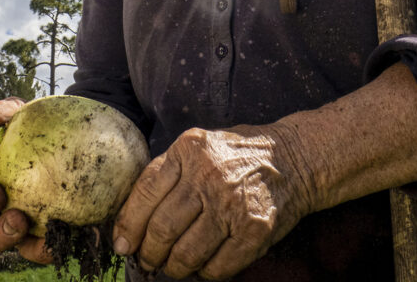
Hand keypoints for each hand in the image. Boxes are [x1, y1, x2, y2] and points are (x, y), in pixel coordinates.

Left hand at [111, 123, 315, 279]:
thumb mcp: (199, 147)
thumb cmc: (237, 156)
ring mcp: (233, 203)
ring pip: (186, 253)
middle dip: (148, 252)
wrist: (294, 159)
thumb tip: (130, 219)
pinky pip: (217, 267)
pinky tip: (202, 266)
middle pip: (162, 227)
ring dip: (173, 268)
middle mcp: (209, 175)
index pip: (145, 192)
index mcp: (189, 149)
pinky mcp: (254, 230)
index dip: (128, 225)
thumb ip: (168, 172)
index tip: (122, 244)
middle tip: (146, 260)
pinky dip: (204, 273)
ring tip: (172, 266)